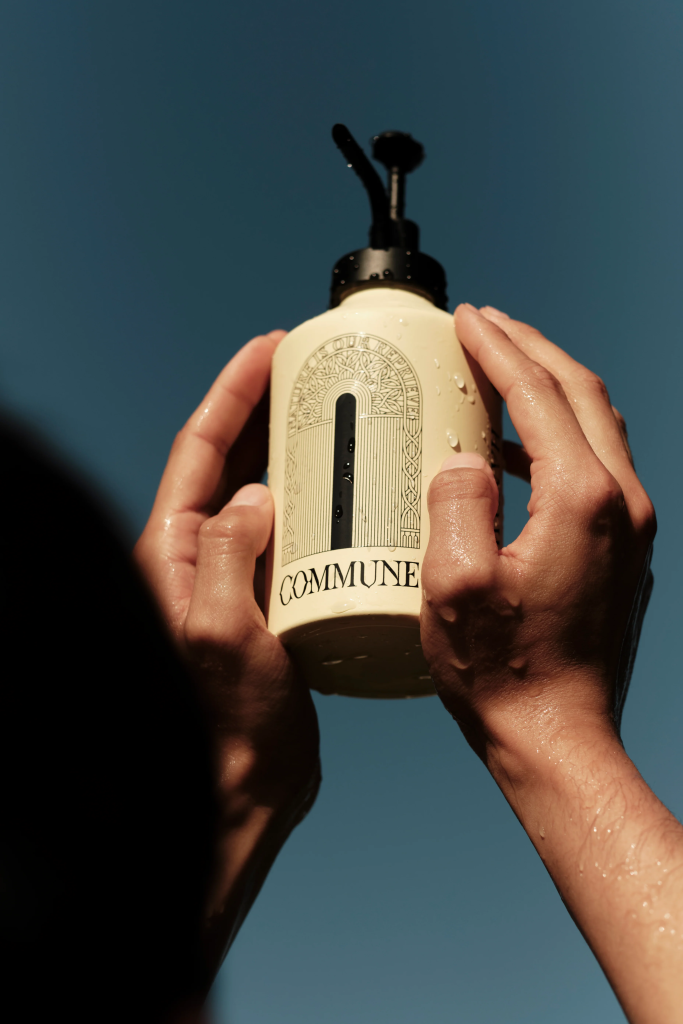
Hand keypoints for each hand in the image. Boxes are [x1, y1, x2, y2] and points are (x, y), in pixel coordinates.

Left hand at [135, 331, 319, 971]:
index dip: (231, 392)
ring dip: (297, 452)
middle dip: (266, 410)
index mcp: (175, 550)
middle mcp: (201, 554)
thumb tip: (257, 497)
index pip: (199, 448)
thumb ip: (227, 555)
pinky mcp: (274, 600)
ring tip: (341, 418)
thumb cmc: (225, 720)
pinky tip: (357, 494)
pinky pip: (296, 533)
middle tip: (314, 373)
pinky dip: (323, 505)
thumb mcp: (218, 630)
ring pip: (268, 492)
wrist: (248, 784)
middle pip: (232, 458)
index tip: (269, 349)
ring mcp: (239, 576)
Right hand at [420, 307, 682, 1023]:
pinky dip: (557, 435)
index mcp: (582, 501)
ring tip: (500, 371)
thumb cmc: (503, 674)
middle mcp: (620, 503)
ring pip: (597, 424)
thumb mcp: (454, 590)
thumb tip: (464, 461)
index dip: (500, 349)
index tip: (468, 320)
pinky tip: (513, 450)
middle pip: (581, 393)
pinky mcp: (622, 549)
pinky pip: (596, 464)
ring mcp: (630, 527)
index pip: (541, 395)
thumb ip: (455, 506)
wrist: (559, 737)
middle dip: (532, 350)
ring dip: (549, 387)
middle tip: (486, 327)